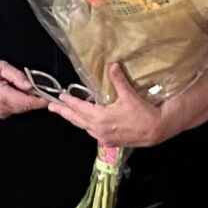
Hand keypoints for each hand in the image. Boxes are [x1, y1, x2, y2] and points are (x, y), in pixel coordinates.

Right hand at [0, 56, 46, 118]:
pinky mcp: (0, 113)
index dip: (41, 101)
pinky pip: (16, 109)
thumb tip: (31, 86)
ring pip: (22, 109)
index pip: (27, 102)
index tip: (50, 98)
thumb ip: (18, 76)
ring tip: (25, 87)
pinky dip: (21, 102)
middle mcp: (1, 107)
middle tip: (41, 89)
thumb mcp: (2, 66)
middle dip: (36, 99)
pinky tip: (17, 92)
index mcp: (2, 95)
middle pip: (26, 107)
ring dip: (28, 100)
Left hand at [47, 65, 181, 149]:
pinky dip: (86, 126)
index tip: (59, 96)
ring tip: (65, 113)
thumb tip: (112, 65)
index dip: (69, 101)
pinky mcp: (110, 142)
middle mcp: (99, 129)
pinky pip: (93, 133)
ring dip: (74, 120)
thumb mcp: (129, 95)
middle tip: (52, 107)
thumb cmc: (143, 113)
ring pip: (84, 127)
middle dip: (64, 112)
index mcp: (101, 117)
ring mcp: (103, 137)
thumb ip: (118, 80)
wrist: (156, 130)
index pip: (80, 108)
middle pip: (77, 120)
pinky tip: (85, 123)